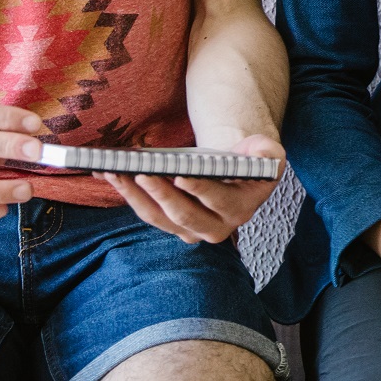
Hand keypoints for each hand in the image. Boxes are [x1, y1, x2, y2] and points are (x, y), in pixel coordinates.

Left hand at [98, 134, 285, 243]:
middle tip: (140, 173)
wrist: (235, 169)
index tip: (180, 175)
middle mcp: (216, 227)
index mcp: (241, 208)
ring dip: (135, 195)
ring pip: (158, 217)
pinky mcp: (171, 224)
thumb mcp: (266, 151)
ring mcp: (191, 229)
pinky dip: (128, 194)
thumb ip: (268, 152)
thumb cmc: (247, 157)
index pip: (218, 201)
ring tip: (116, 171)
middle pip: (183, 214)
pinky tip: (112, 174)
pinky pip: (147, 212)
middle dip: (160, 193)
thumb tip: (262, 153)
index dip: (199, 189)